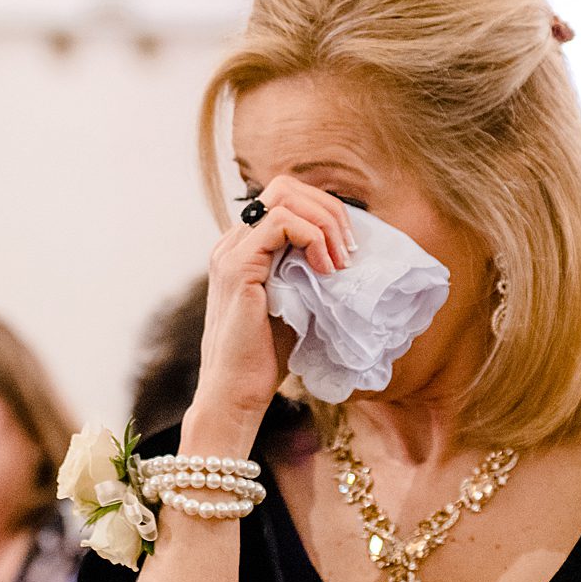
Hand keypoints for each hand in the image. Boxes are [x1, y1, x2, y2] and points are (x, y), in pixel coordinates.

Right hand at [191, 174, 354, 442]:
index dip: (324, 212)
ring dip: (324, 222)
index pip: (287, 199)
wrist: (235, 393)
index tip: (348, 248)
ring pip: (284, 197)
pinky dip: (312, 237)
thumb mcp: (297, 302)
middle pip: (285, 187)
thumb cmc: (266, 357)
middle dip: (328, 209)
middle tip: (349, 250)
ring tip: (340, 260)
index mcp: (245, 248)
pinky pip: (279, 224)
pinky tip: (325, 269)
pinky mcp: (236, 266)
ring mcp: (230, 251)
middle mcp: (232, 242)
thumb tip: (349, 251)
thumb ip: (309, 271)